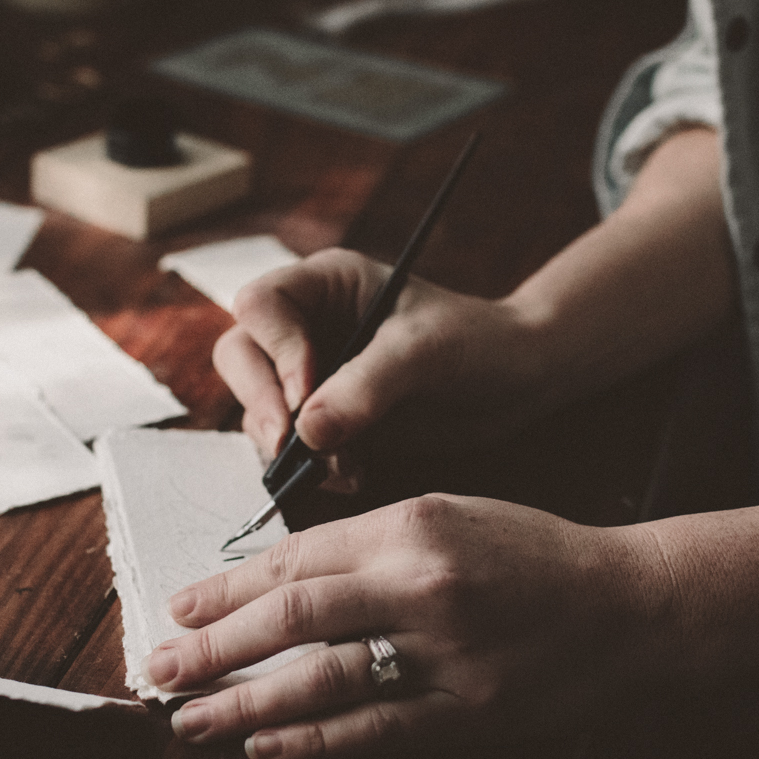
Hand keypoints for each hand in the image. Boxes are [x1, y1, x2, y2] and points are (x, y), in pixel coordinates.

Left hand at [144, 493, 665, 758]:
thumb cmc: (533, 551)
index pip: (294, 559)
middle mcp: (422, 585)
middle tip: (157, 668)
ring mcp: (448, 654)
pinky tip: (263, 747)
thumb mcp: (450, 513)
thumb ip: (368, 539)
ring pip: (322, 681)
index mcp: (412, 524)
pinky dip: (312, 741)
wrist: (632, 601)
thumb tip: (281, 575)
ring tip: (190, 718)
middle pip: (292, 619)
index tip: (178, 607)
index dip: (226, 588)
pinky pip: (375, 730)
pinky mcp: (472, 713)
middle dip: (213, 646)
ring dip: (246, 703)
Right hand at [213, 248, 549, 465]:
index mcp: (324, 283)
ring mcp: (310, 375)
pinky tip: (352, 475)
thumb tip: (306, 433)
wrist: (517, 381)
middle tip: (292, 447)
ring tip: (342, 467)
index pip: (260, 306)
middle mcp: (306, 325)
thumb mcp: (423, 352)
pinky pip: (290, 447)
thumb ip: (364, 386)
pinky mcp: (324, 420)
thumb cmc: (477, 342)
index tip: (306, 393)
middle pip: (241, 358)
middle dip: (262, 405)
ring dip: (289, 447)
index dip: (275, 351)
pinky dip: (310, 467)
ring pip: (258, 409)